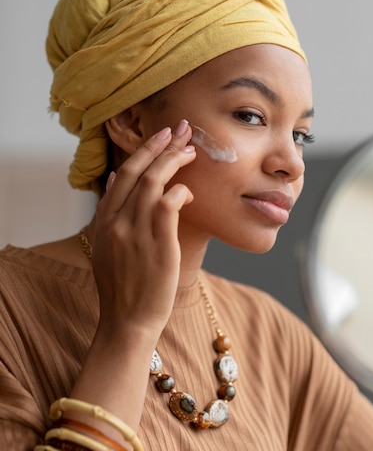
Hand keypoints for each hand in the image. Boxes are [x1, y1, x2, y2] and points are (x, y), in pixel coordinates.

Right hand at [91, 120, 195, 338]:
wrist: (127, 322)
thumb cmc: (123, 286)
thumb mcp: (107, 246)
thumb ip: (111, 212)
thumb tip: (115, 179)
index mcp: (104, 221)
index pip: (122, 175)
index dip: (142, 151)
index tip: (159, 135)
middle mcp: (116, 222)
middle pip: (138, 171)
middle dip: (160, 145)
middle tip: (179, 129)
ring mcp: (135, 232)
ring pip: (154, 181)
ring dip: (173, 161)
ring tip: (190, 150)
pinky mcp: (158, 244)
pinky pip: (169, 204)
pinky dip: (181, 191)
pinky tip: (189, 191)